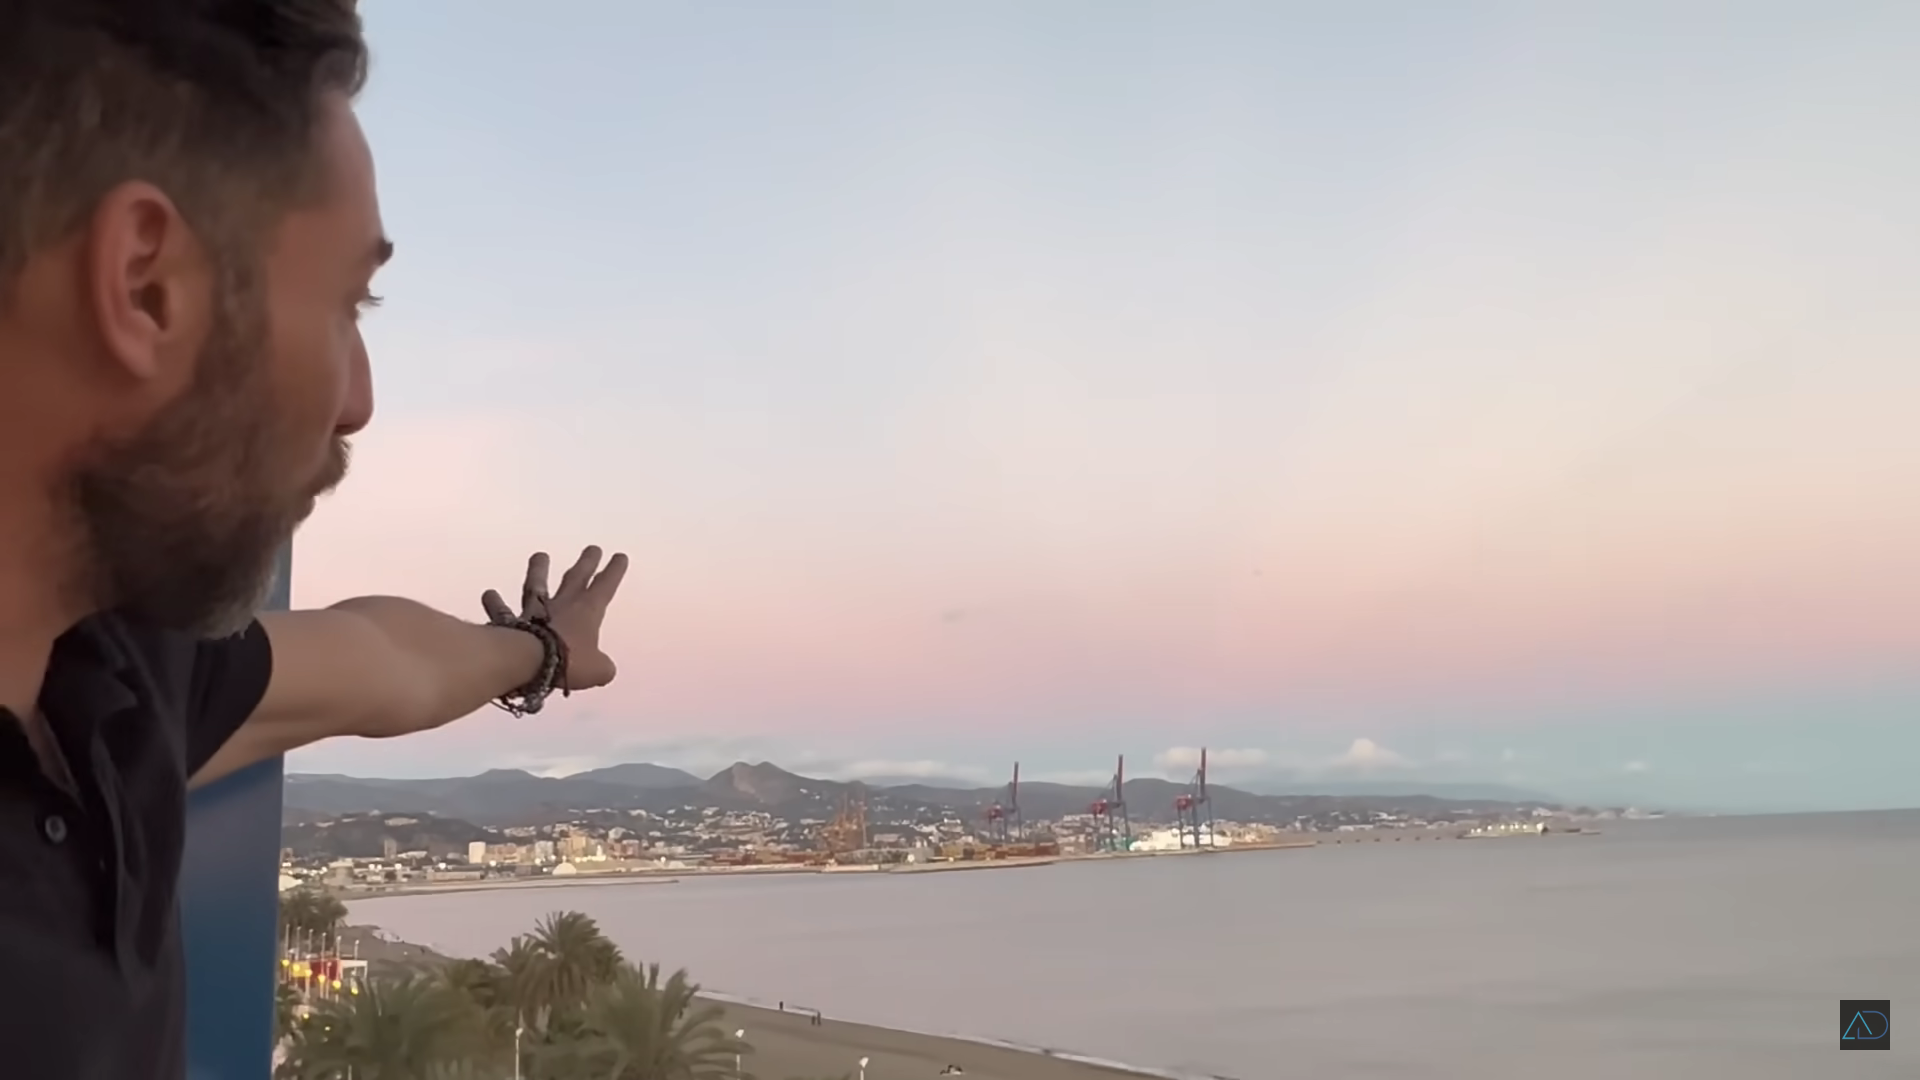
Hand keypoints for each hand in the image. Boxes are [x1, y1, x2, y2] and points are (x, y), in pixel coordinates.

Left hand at [481, 546, 628, 691]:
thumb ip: (602, 668)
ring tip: (539, 555)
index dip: (613, 572)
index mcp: (587, 612)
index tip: (619, 556)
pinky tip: (489, 594)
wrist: (529, 660)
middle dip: (586, 563)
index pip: (605, 587)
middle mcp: (561, 605)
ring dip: (538, 570)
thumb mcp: (596, 670)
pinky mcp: (510, 623)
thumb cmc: (568, 661)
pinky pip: (502, 612)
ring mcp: (534, 612)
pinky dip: (495, 603)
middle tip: (592, 549)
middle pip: (575, 579)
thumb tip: (605, 670)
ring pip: (537, 585)